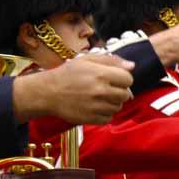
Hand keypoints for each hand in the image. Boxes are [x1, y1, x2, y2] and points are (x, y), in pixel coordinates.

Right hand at [13, 55, 133, 124]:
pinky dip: (104, 113)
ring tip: (97, 97)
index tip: (113, 78)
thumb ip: (110, 60)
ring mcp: (97, 106)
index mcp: (101, 74)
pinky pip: (109, 117)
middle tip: (104, 88)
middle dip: (118, 91)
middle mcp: (101, 91)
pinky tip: (93, 106)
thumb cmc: (66, 74)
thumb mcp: (86, 60)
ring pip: (118, 107)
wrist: (47, 92)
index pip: (128, 79)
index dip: (122, 78)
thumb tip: (131, 66)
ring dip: (111, 102)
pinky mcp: (92, 119)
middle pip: (126, 94)